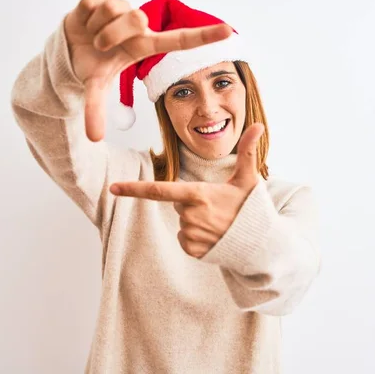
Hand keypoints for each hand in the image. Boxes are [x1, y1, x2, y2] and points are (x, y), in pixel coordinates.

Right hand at [64, 0, 232, 141]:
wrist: (70, 46)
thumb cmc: (95, 62)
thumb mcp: (98, 85)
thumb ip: (96, 109)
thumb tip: (93, 138)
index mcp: (145, 45)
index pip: (180, 40)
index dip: (204, 36)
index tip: (228, 32)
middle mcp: (139, 25)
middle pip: (136, 18)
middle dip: (112, 35)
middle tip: (101, 45)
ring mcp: (123, 7)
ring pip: (114, 10)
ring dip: (97, 27)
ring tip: (94, 35)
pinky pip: (96, 3)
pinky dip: (86, 17)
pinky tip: (86, 22)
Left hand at [109, 124, 264, 257]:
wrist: (262, 244)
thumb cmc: (253, 209)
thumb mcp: (249, 179)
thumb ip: (248, 151)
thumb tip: (258, 125)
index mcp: (198, 195)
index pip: (159, 191)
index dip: (134, 189)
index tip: (113, 188)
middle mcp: (190, 215)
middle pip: (178, 203)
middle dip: (193, 202)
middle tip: (217, 207)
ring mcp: (190, 235)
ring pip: (182, 221)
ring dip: (196, 221)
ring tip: (219, 223)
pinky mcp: (192, 250)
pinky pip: (185, 239)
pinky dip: (196, 237)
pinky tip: (215, 236)